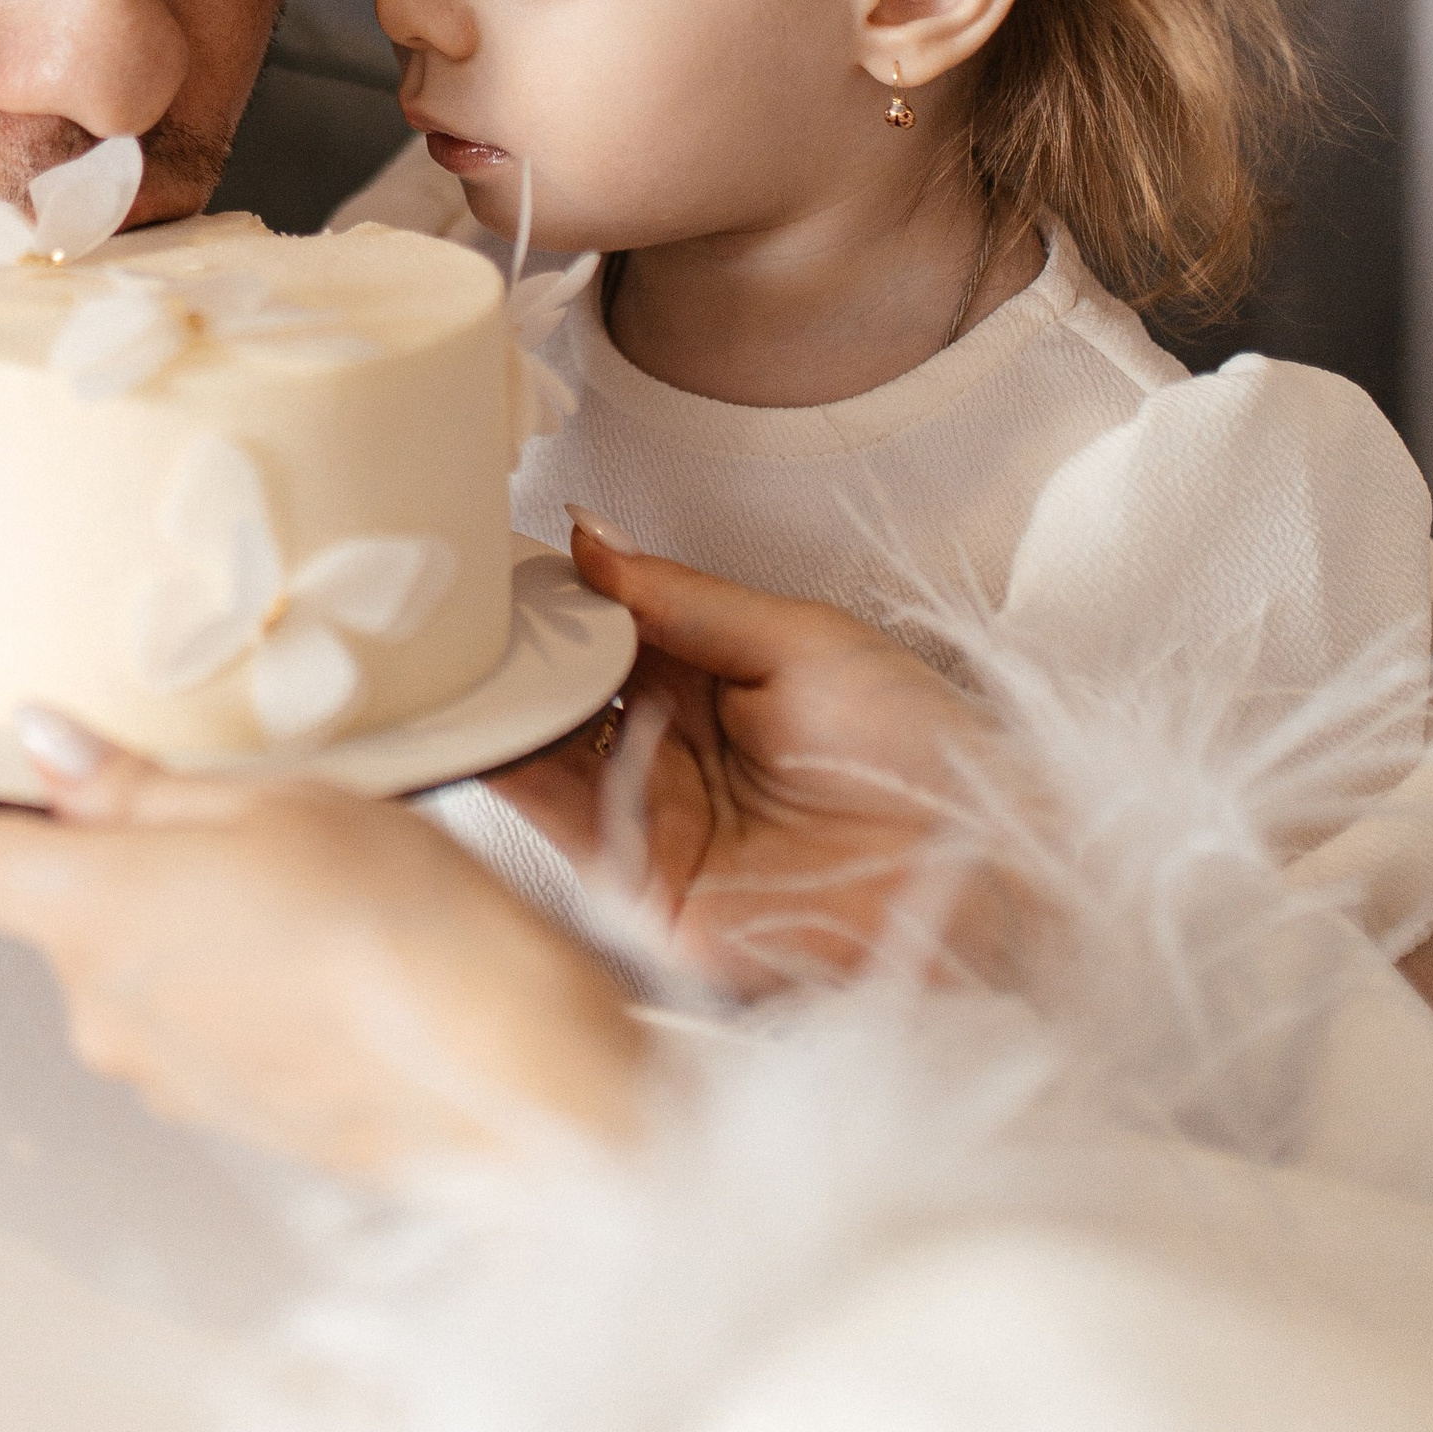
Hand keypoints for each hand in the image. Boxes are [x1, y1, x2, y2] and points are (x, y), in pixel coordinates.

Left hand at [0, 744, 650, 1175]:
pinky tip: (318, 943)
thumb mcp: (274, 800)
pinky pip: (190, 1023)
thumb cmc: (408, 925)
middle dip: (106, 850)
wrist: (518, 1079)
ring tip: (294, 867)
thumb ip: (138, 786)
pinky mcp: (226, 1117)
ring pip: (129, 968)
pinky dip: (225, 976)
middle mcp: (106, 1013)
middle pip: (54, 913)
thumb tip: (49, 752)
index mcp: (93, 917)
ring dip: (176, 915)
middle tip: (205, 791)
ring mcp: (166, 1078)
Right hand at [492, 519, 1016, 995]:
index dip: (544, 594)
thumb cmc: (926, 749)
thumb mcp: (798, 640)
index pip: (597, 631)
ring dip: (493, 702)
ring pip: (542, 754)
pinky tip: (482, 717)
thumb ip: (682, 596)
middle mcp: (666, 755)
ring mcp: (653, 825)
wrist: (990, 867)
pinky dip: (511, 771)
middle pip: (557, 695)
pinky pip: (563, 826)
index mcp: (705, 684)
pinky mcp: (650, 895)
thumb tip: (584, 536)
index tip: (483, 549)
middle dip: (503, 647)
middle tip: (442, 593)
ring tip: (444, 644)